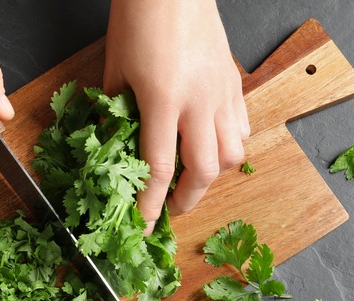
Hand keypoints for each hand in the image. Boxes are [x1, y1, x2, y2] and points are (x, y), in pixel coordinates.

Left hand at [104, 0, 249, 234]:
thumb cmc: (138, 18)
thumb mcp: (114, 69)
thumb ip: (114, 112)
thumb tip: (111, 145)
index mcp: (163, 99)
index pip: (160, 167)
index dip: (151, 204)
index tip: (143, 225)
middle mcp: (199, 100)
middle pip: (205, 170)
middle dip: (187, 199)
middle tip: (170, 208)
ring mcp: (222, 91)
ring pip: (233, 153)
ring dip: (212, 176)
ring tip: (193, 180)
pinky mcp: (234, 81)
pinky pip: (242, 126)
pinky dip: (229, 146)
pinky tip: (212, 145)